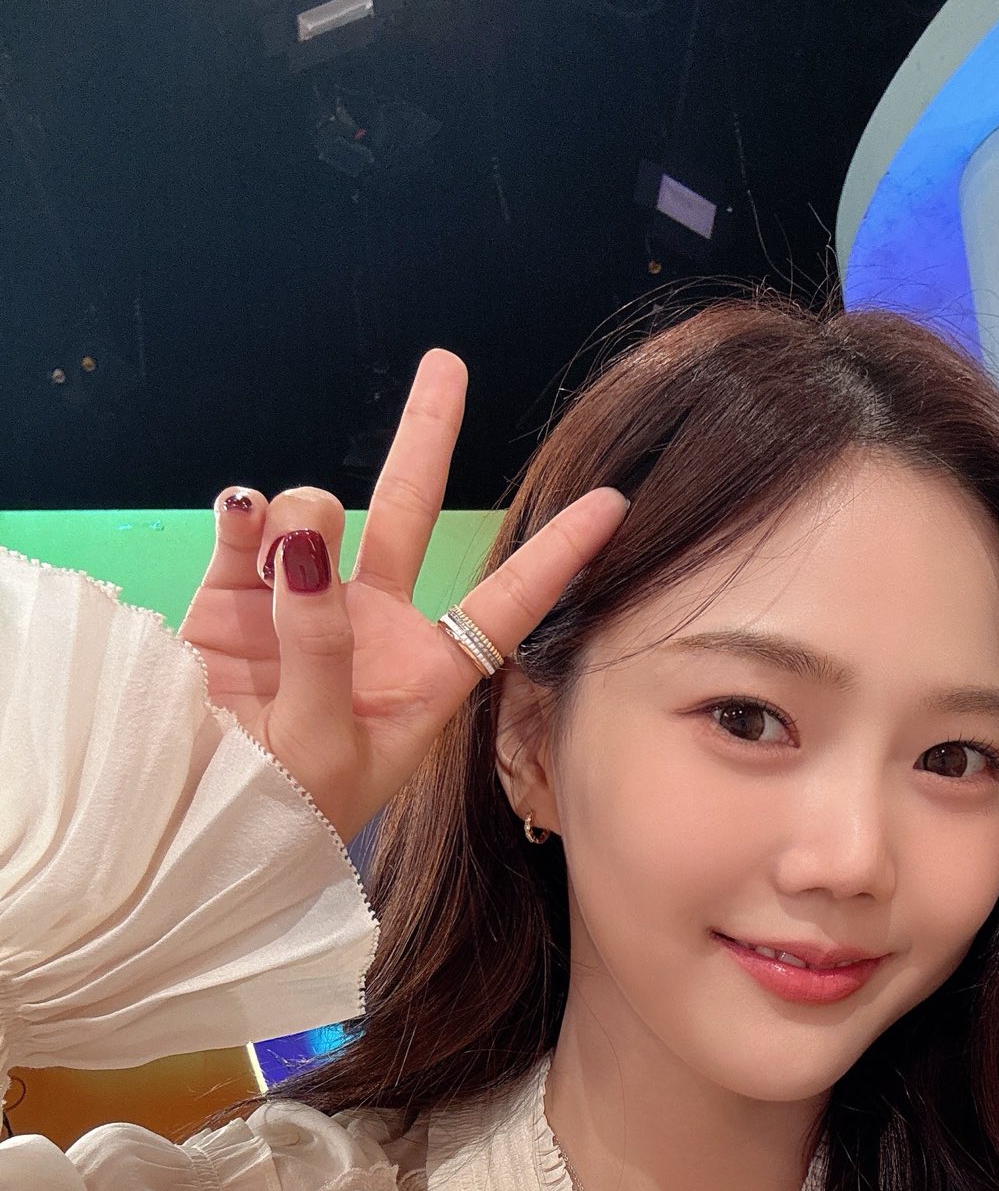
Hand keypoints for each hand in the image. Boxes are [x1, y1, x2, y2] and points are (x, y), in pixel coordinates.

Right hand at [180, 348, 627, 844]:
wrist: (191, 825)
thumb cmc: (284, 811)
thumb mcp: (325, 744)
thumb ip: (323, 642)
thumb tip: (307, 538)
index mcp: (423, 674)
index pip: (504, 604)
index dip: (556, 556)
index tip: (614, 504)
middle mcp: (369, 626)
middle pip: (410, 515)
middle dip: (426, 438)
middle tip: (447, 365)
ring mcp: (298, 602)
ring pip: (316, 514)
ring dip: (304, 519)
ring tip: (280, 570)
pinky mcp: (230, 593)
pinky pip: (246, 526)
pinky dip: (245, 513)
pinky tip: (244, 517)